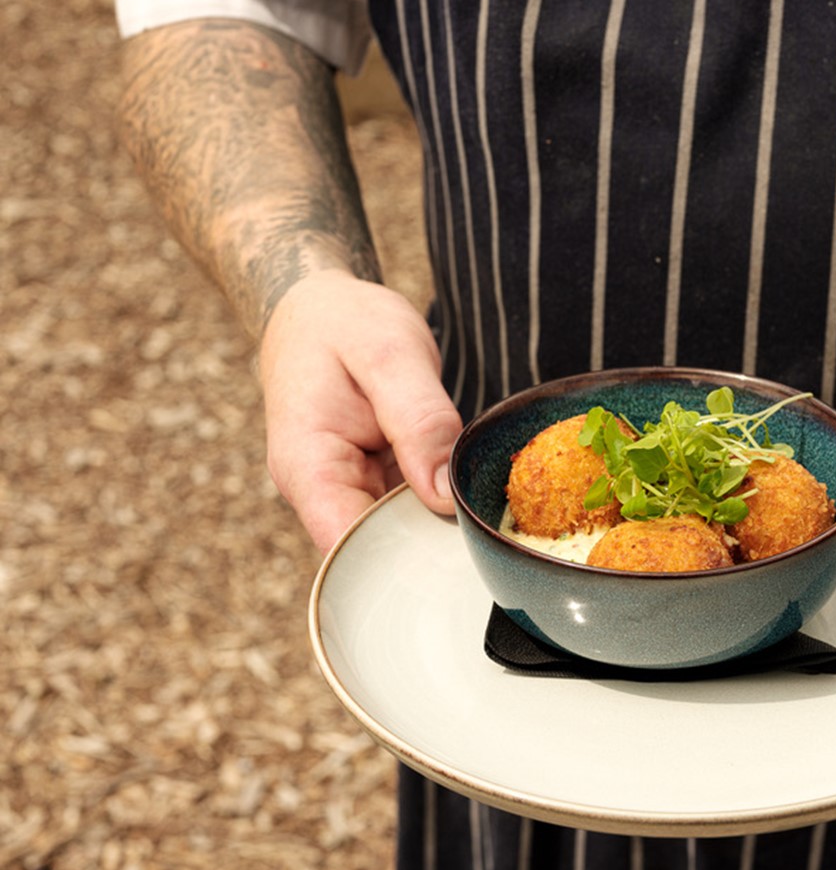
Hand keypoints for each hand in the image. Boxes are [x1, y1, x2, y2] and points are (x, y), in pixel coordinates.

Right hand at [259, 271, 462, 550]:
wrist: (320, 307)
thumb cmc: (345, 322)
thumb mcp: (389, 353)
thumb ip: (420, 421)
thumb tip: (445, 496)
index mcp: (309, 468)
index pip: (350, 549)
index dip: (407, 562)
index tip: (463, 552)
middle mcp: (324, 492)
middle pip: (384, 550)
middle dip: (436, 545)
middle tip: (493, 530)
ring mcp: (351, 489)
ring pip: (405, 531)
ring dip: (444, 523)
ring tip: (489, 507)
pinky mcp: (376, 481)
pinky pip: (413, 505)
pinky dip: (442, 499)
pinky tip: (473, 487)